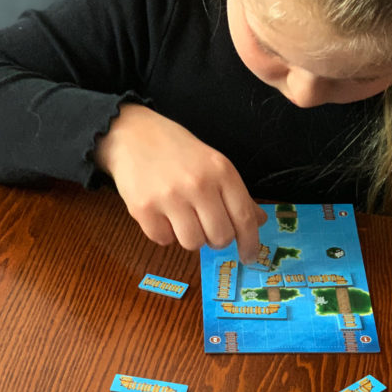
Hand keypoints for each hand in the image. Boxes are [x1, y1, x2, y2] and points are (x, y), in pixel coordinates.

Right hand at [95, 103, 267, 263]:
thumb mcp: (214, 163)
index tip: (249, 257)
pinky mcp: (143, 209)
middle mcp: (198, 184)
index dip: (250, 243)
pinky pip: (163, 240)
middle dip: (216, 239)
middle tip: (206, 227)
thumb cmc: (177, 151)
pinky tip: (161, 213)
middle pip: (220, 237)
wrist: (133, 135)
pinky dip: (164, 233)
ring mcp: (169, 197)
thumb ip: (236, 194)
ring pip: (192, 243)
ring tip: (181, 216)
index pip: (244, 218)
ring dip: (189, 236)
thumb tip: (258, 222)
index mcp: (221, 172)